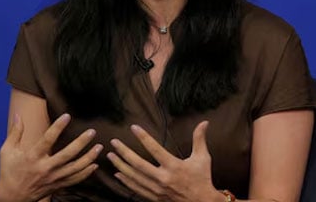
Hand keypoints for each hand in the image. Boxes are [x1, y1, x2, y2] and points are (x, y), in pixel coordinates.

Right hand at [0, 113, 102, 201]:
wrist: (12, 197)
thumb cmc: (9, 171)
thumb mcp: (6, 151)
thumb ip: (15, 133)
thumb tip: (18, 115)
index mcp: (32, 157)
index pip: (47, 140)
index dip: (57, 127)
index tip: (67, 116)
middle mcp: (45, 168)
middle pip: (67, 155)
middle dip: (81, 143)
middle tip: (92, 132)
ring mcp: (53, 178)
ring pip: (75, 168)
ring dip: (89, 158)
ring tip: (99, 147)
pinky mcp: (57, 186)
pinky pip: (75, 180)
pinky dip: (86, 173)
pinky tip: (94, 165)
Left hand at [107, 121, 222, 201]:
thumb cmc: (202, 179)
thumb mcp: (202, 158)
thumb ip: (199, 139)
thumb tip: (204, 122)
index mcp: (174, 166)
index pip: (154, 149)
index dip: (143, 137)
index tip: (133, 128)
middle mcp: (163, 178)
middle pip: (138, 164)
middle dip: (124, 152)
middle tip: (114, 142)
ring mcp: (157, 189)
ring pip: (134, 177)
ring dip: (121, 166)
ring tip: (111, 156)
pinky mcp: (155, 197)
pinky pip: (136, 189)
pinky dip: (126, 181)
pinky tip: (118, 174)